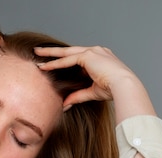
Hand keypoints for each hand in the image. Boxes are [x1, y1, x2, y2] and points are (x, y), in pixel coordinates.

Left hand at [35, 46, 155, 120]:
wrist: (124, 87)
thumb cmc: (114, 91)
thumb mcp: (92, 92)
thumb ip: (78, 96)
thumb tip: (65, 103)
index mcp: (100, 58)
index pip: (78, 57)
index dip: (64, 60)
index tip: (53, 63)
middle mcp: (97, 51)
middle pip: (70, 50)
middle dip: (53, 51)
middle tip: (39, 50)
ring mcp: (93, 51)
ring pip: (66, 52)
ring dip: (51, 53)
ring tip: (37, 53)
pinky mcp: (88, 56)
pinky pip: (68, 60)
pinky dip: (56, 63)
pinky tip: (45, 66)